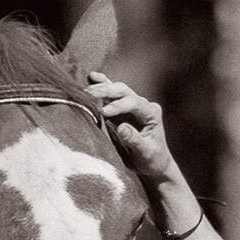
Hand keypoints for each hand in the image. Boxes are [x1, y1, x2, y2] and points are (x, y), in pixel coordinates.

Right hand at [88, 72, 181, 190]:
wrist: (153, 163)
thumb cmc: (152, 160)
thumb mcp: (145, 153)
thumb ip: (134, 140)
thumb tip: (121, 127)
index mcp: (152, 113)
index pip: (134, 103)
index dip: (118, 106)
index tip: (103, 113)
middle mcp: (143, 105)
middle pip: (124, 91)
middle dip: (107, 91)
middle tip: (89, 95)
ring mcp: (133, 105)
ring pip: (117, 90)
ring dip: (101, 88)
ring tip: (86, 89)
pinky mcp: (123, 108)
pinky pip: (112, 94)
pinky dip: (103, 85)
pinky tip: (92, 76)